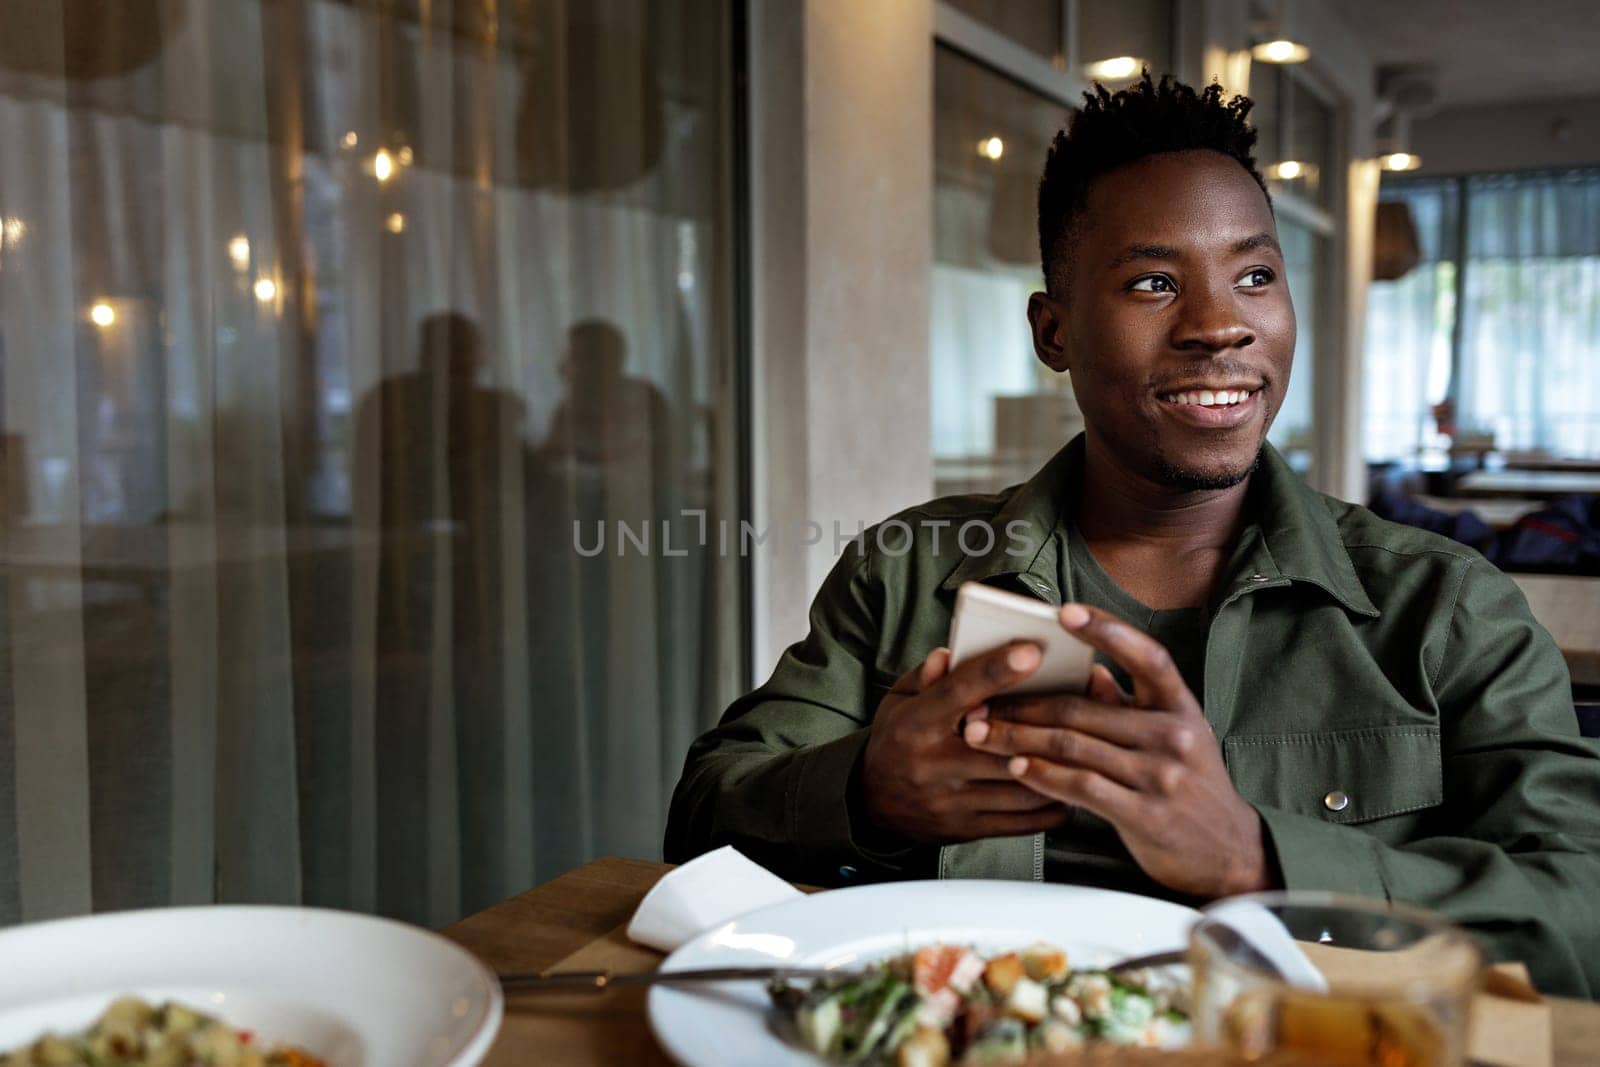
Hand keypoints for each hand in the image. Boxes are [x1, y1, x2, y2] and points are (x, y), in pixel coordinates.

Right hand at [860, 643, 1072, 843]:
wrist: (873, 805)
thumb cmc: (896, 741)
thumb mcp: (899, 700)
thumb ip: (928, 676)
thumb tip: (951, 654)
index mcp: (915, 724)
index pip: (958, 692)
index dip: (996, 671)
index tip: (1030, 652)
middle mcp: (933, 764)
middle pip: (1001, 744)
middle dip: (1044, 724)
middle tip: (1081, 703)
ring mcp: (952, 801)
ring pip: (1021, 784)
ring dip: (1058, 765)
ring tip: (1086, 743)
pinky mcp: (969, 829)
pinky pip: (1025, 820)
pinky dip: (1055, 802)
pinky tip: (1068, 783)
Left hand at [961, 603, 1275, 897]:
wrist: (1228, 852)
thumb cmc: (1189, 785)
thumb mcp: (1173, 736)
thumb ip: (1130, 703)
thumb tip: (1086, 669)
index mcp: (1182, 707)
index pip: (1147, 656)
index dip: (1107, 629)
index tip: (1064, 612)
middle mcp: (1174, 736)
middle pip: (1083, 709)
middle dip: (1023, 704)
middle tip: (979, 701)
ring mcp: (1161, 776)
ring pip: (1073, 746)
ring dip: (1018, 739)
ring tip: (981, 734)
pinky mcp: (1144, 814)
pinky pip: (1081, 786)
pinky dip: (1043, 774)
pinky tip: (1015, 767)